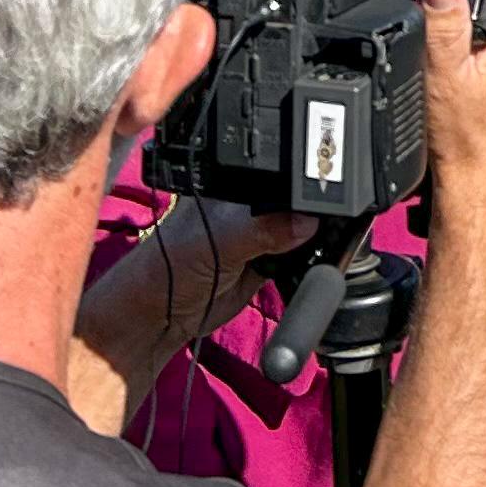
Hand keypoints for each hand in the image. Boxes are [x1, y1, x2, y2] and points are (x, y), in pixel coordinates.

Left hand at [70, 186, 317, 430]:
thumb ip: (264, 227)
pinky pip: (298, 258)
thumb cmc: (171, 264)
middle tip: (324, 222)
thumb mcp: (221, 239)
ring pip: (300, 229)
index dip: (301, 177)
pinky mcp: (267, 264)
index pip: (278, 170)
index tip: (324, 189)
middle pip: (294, 199)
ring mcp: (260, 234)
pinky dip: (306, 261)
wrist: (161, 316)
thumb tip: (307, 222)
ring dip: (311, 238)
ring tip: (316, 241)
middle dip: (311, 209)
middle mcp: (250, 203)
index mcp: (234, 182)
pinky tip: (311, 259)